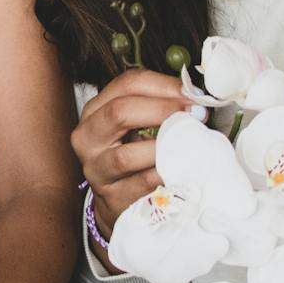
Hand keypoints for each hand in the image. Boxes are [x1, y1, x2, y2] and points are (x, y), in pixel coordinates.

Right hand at [70, 68, 196, 232]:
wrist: (120, 198)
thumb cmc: (134, 153)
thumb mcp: (138, 124)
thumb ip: (159, 106)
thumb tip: (195, 99)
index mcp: (95, 110)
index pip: (127, 84)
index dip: (163, 85)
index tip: (192, 94)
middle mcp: (87, 137)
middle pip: (120, 112)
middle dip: (163, 110)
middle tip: (194, 115)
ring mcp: (95, 169)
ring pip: (126, 156)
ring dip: (164, 148)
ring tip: (188, 145)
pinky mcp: (111, 196)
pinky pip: (141, 184)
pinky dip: (164, 175)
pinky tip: (180, 169)